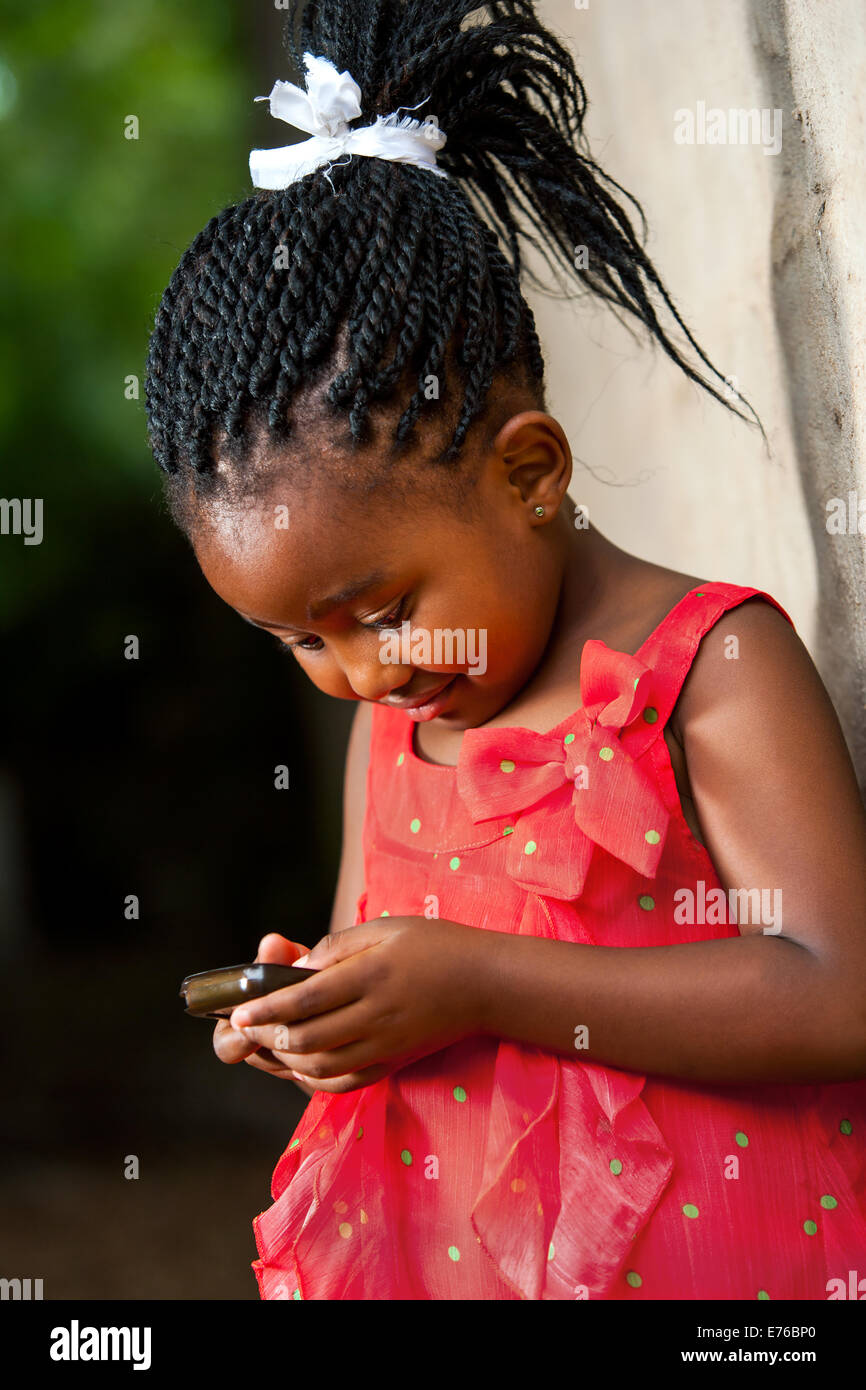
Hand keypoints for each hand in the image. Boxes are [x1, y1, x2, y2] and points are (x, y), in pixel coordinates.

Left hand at [227, 916, 491, 1093]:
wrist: (485, 983)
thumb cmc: (433, 945)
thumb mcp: (384, 929)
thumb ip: (336, 947)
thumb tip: (294, 971)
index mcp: (372, 974)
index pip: (307, 998)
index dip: (267, 1008)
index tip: (238, 1012)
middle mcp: (377, 1015)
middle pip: (309, 1038)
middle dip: (268, 1036)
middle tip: (246, 1028)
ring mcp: (386, 1045)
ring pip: (323, 1066)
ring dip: (287, 1060)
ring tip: (269, 1044)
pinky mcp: (394, 1063)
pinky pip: (346, 1082)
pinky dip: (315, 1080)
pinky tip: (300, 1066)